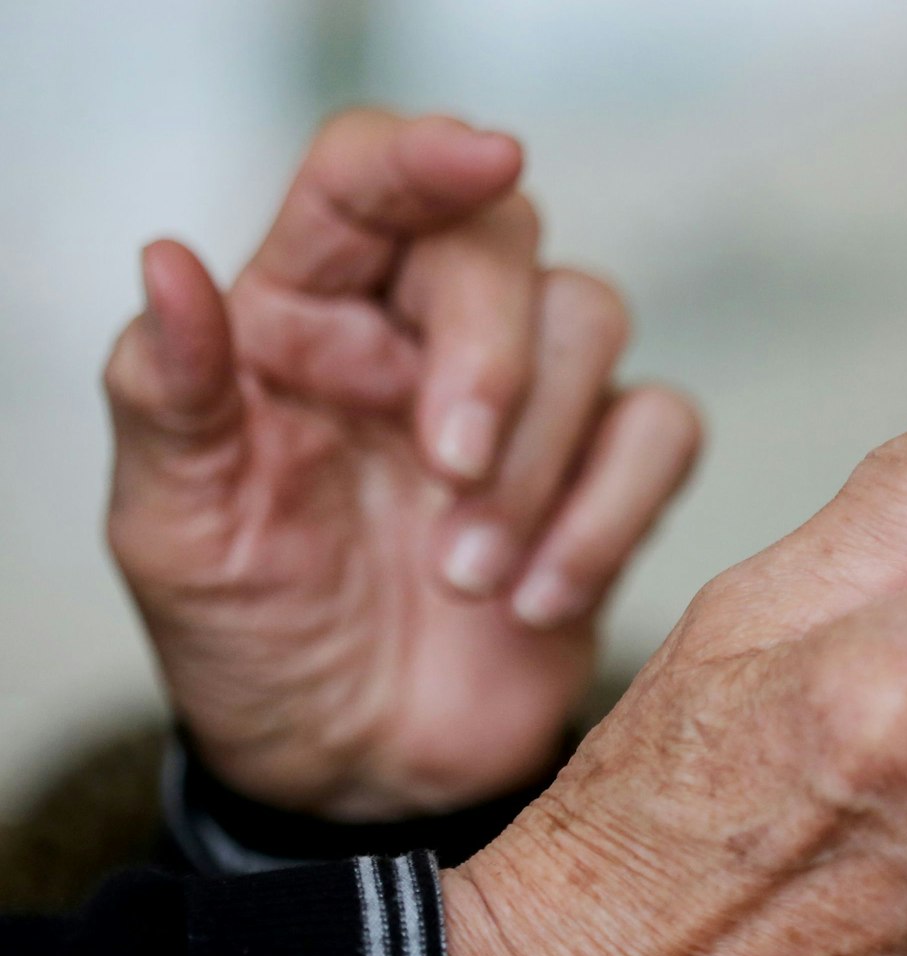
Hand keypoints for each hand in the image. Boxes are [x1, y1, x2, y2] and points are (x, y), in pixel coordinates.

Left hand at [103, 112, 699, 818]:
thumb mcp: (176, 528)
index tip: (482, 156)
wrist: (354, 772)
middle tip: (448, 470)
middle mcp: (421, 335)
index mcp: (305, 316)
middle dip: (492, 353)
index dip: (423, 154)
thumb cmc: (255, 638)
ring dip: (541, 459)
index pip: (364, 182)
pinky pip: (661, 431)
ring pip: (592, 322)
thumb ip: (170, 392)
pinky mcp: (605, 475)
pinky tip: (539, 600)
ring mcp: (527, 402)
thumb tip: (167, 262)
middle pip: (502, 241)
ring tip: (468, 578)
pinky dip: (612, 514)